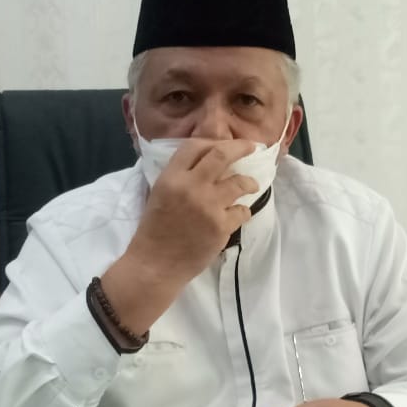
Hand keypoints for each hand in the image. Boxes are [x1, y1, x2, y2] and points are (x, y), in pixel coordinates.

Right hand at [132, 139, 259, 279]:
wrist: (155, 264)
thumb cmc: (154, 230)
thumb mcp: (160, 194)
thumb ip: (181, 177)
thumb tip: (208, 164)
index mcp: (172, 177)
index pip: (196, 146)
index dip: (213, 142)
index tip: (224, 146)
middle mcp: (192, 186)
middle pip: (222, 154)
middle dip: (241, 147)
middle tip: (252, 147)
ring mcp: (209, 206)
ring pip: (239, 183)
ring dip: (249, 182)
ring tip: (251, 185)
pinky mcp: (221, 227)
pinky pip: (242, 211)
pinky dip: (243, 212)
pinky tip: (238, 215)